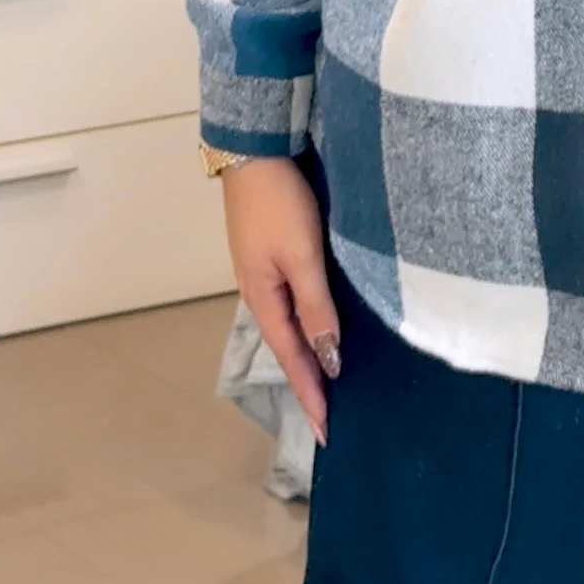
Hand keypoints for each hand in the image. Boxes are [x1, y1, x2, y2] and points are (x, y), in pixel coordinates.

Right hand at [220, 156, 340, 445]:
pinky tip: (321, 331)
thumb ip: (316, 305)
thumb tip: (329, 355)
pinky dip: (307, 327)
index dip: (311, 394)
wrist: (253, 152)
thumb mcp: (301, 255)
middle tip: (330, 419)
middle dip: (309, 384)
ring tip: (328, 385)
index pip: (293, 359)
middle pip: (290, 349)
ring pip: (292, 327)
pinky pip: (293, 304)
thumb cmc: (278, 201)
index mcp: (264, 298)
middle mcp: (262, 293)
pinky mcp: (273, 256)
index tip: (327, 431)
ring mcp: (265, 274)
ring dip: (309, 357)